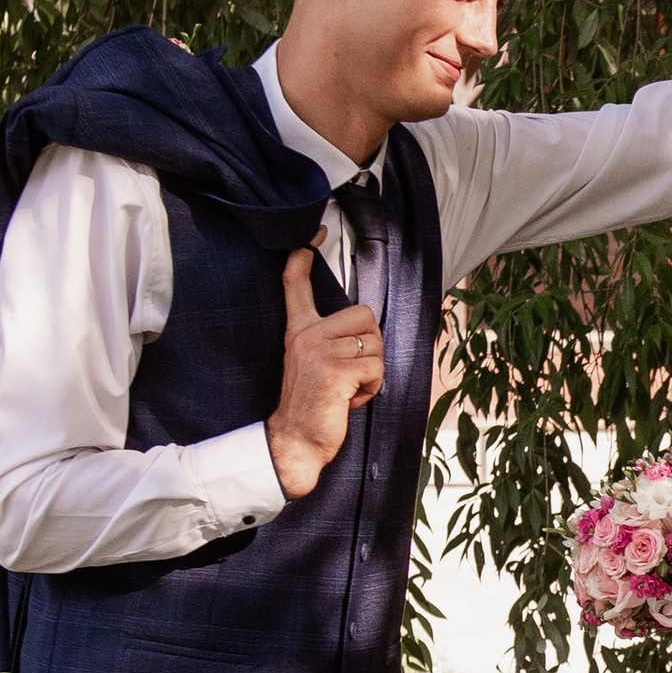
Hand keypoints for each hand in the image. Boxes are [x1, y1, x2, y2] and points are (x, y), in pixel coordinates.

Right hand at [266, 245, 383, 498]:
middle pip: (365, 316)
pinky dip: (372, 388)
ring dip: (371, 372)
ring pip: (375, 345)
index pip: (295, 282)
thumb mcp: (312, 362)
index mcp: (299, 329)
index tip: (315, 231)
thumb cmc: (312, 404)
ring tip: (347, 388)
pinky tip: (350, 399)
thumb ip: (328, 339)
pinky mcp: (334, 372)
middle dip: (370, 348)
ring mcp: (319, 352)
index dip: (303, 255)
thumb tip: (364, 326)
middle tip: (349, 373)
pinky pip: (376, 368)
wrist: (295, 441)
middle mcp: (306, 335)